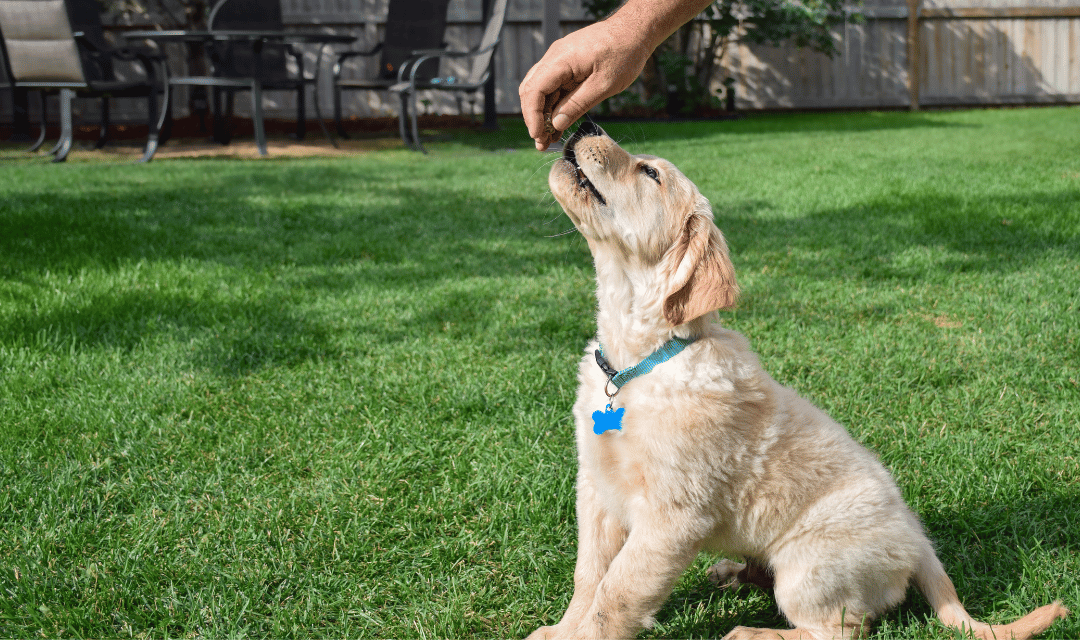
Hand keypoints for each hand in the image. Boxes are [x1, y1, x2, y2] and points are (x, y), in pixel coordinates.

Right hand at [519, 21, 650, 150]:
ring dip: (543, 114)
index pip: (534, 90)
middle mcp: (554, 57)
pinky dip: (554, 105)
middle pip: (532, 91)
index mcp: (561, 60)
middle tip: (542, 143)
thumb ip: (577, 104)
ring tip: (549, 139)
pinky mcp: (567, 64)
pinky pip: (554, 87)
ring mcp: (560, 60)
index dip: (532, 116)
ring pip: (541, 90)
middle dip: (534, 118)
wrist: (635, 31)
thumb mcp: (604, 84)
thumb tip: (556, 124)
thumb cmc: (624, 53)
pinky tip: (558, 125)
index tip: (538, 136)